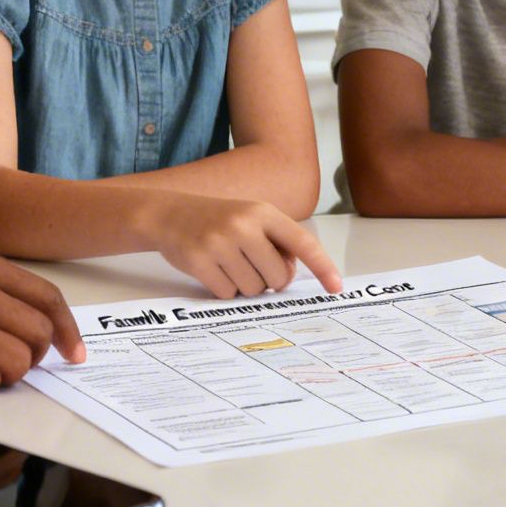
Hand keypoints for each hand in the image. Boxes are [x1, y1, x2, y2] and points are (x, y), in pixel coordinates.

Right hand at [142, 195, 343, 298]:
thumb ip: (275, 241)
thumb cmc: (218, 219)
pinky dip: (223, 288)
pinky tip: (213, 269)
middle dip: (269, 281)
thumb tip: (291, 275)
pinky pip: (227, 293)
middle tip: (252, 266)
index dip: (323, 267)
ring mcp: (220, 243)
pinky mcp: (200, 261)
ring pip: (252, 289)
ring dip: (244, 285)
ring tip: (229, 263)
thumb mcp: (250, 217)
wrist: (168, 213)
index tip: (336, 287)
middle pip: (277, 277)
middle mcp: (244, 225)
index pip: (302, 243)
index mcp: (263, 212)